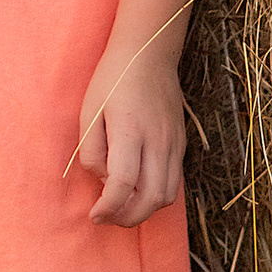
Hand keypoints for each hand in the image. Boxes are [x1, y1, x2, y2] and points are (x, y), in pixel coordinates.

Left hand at [79, 40, 186, 228]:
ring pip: (167, 196)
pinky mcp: (181, 143)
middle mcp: (157, 140)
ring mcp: (174, 143)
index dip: (108, 207)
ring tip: (122, 207)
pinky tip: (138, 189)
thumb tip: (103, 180)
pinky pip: (173, 181)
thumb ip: (92, 151)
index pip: (124, 184)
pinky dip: (156, 195)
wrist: (149, 54)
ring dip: (144, 210)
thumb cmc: (113, 79)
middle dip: (127, 218)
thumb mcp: (90, 111)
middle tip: (107, 217)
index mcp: (130, 130)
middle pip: (151, 199)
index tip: (94, 215)